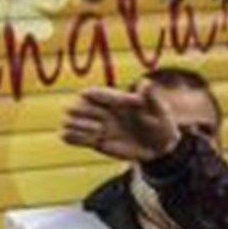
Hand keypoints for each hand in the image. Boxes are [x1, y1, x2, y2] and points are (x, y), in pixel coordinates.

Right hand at [60, 80, 181, 161]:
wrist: (159, 146)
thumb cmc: (160, 123)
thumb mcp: (159, 110)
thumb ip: (151, 97)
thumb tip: (145, 82)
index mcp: (111, 99)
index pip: (88, 93)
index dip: (93, 100)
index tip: (110, 110)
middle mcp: (99, 110)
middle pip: (72, 106)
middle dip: (83, 114)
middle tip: (102, 125)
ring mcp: (94, 125)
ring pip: (67, 121)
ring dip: (78, 127)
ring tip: (99, 133)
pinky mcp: (92, 141)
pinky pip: (67, 137)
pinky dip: (73, 138)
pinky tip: (93, 140)